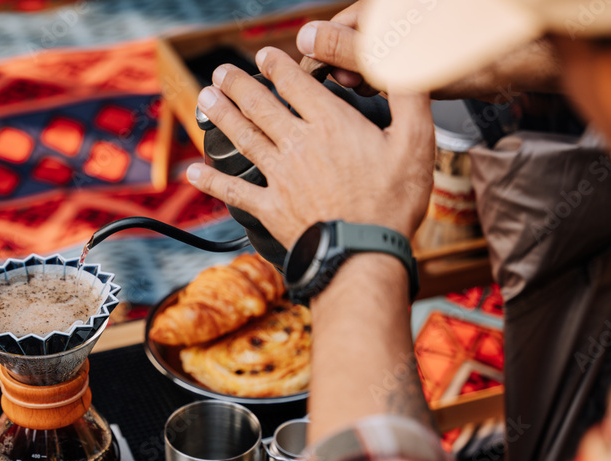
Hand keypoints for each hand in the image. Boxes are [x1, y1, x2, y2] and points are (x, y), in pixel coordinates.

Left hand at [186, 47, 433, 249]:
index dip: (277, 66)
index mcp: (331, 124)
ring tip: (206, 99)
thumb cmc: (392, 203)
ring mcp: (280, 177)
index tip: (265, 57)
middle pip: (260, 105)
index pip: (296, 83)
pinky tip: (193, 172)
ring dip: (221, 116)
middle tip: (221, 72)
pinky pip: (234, 191)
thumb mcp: (417, 142)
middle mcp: (298, 145)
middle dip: (237, 84)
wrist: (364, 255)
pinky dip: (211, 181)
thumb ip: (409, 97)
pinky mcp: (270, 208)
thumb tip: (403, 65)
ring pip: (243, 138)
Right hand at [296, 4, 560, 102]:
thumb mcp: (393, 56)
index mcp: (382, 9)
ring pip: (372, 58)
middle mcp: (394, 17)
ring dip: (370, 78)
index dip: (321, 58)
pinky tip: (398, 92)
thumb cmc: (463, 52)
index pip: (333, 30)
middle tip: (356, 89)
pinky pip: (393, 65)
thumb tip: (305, 39)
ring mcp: (410, 35)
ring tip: (379, 91)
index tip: (316, 82)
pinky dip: (390, 81)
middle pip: (351, 44)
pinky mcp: (425, 51)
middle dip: (348, 69)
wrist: (517, 59)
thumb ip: (349, 47)